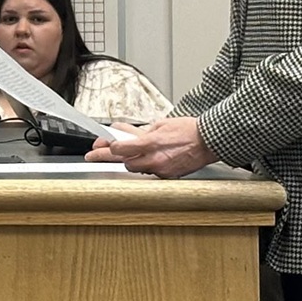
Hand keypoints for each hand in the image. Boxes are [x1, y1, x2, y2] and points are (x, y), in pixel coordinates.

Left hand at [87, 116, 215, 177]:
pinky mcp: (168, 176)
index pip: (120, 148)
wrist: (208, 141)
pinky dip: (145, 166)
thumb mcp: (160, 124)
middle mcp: (154, 159)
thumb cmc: (188, 130)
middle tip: (93, 156)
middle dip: (108, 158)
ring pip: (135, 169)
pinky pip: (150, 172)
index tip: (101, 144)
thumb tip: (125, 131)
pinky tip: (146, 159)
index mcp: (151, 143)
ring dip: (129, 161)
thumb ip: (141, 131)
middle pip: (123, 162)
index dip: (108, 147)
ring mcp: (161, 169)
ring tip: (123, 153)